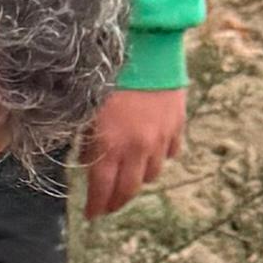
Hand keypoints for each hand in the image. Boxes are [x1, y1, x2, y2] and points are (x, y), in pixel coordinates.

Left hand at [79, 83, 187, 216]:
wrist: (146, 47)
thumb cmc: (107, 75)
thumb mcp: (86, 110)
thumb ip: (87, 141)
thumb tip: (86, 162)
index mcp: (110, 146)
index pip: (102, 189)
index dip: (97, 206)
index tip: (92, 215)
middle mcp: (137, 148)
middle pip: (130, 189)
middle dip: (118, 201)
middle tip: (109, 205)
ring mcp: (160, 138)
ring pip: (153, 174)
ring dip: (140, 178)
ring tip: (130, 177)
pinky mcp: (177, 125)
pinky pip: (171, 152)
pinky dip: (160, 156)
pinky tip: (152, 152)